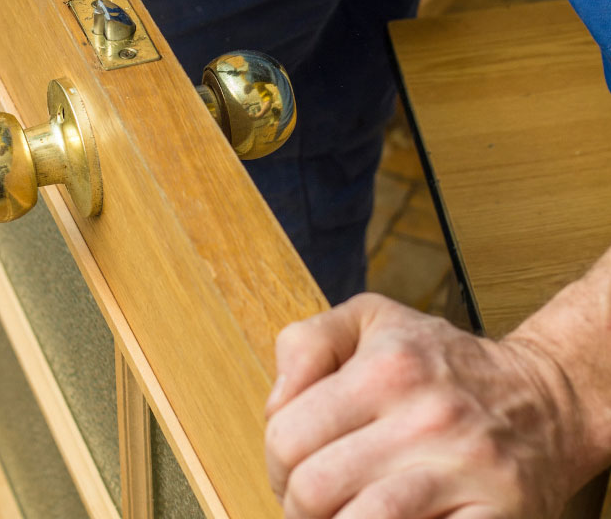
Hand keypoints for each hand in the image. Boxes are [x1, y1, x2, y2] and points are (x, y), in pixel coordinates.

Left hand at [265, 293, 587, 518]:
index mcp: (386, 367)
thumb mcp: (373, 319)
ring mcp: (463, 470)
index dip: (275, 462)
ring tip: (342, 517)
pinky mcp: (496, 516)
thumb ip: (308, 343)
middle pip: (312, 490)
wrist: (543, 397)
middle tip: (311, 503)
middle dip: (298, 506)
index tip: (290, 467)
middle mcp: (424, 415)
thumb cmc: (443, 360)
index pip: (286, 435)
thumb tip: (275, 404)